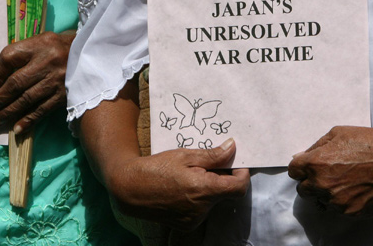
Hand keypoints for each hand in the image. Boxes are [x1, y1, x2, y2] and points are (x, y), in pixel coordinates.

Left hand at [0, 31, 74, 133]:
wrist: (90, 55)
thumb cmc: (59, 48)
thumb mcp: (41, 42)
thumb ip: (21, 55)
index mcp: (39, 44)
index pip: (8, 58)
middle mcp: (47, 61)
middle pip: (15, 82)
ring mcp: (56, 79)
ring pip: (26, 99)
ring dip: (9, 112)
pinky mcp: (64, 94)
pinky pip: (42, 110)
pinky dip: (28, 120)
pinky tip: (17, 128)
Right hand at [107, 139, 249, 230]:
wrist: (129, 188)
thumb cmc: (155, 168)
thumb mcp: (183, 155)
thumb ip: (212, 155)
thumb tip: (232, 148)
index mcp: (204, 189)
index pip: (239, 187)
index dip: (242, 174)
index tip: (236, 164)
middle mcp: (202, 209)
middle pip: (225, 194)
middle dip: (221, 179)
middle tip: (205, 166)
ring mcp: (194, 220)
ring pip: (213, 202)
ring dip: (208, 190)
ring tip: (188, 177)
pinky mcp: (186, 225)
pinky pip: (201, 211)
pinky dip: (197, 200)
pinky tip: (181, 190)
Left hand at [288, 126, 372, 215]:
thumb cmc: (369, 143)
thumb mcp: (337, 134)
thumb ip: (315, 147)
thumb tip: (301, 157)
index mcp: (314, 164)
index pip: (293, 171)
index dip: (300, 168)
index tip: (308, 167)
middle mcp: (321, 184)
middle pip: (303, 190)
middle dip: (310, 182)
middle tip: (326, 174)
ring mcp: (335, 200)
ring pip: (320, 200)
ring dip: (326, 193)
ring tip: (343, 181)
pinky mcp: (350, 211)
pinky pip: (337, 209)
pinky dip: (342, 201)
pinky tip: (354, 189)